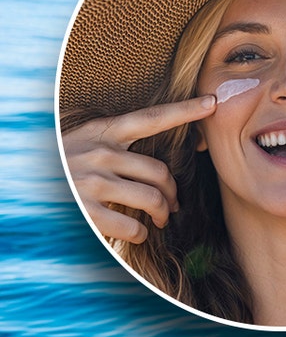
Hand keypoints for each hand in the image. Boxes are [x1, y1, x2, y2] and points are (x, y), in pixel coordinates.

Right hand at [62, 95, 216, 242]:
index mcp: (103, 132)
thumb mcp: (87, 142)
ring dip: (162, 215)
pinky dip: (141, 234)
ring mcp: (91, 182)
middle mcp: (99, 153)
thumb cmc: (63, 163)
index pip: (152, 118)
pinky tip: (138, 233)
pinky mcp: (85, 211)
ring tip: (160, 220)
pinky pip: (132, 226)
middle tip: (174, 206)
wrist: (24, 179)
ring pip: (152, 200)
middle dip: (174, 193)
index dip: (184, 110)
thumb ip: (119, 145)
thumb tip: (162, 163)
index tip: (212, 102)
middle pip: (160, 172)